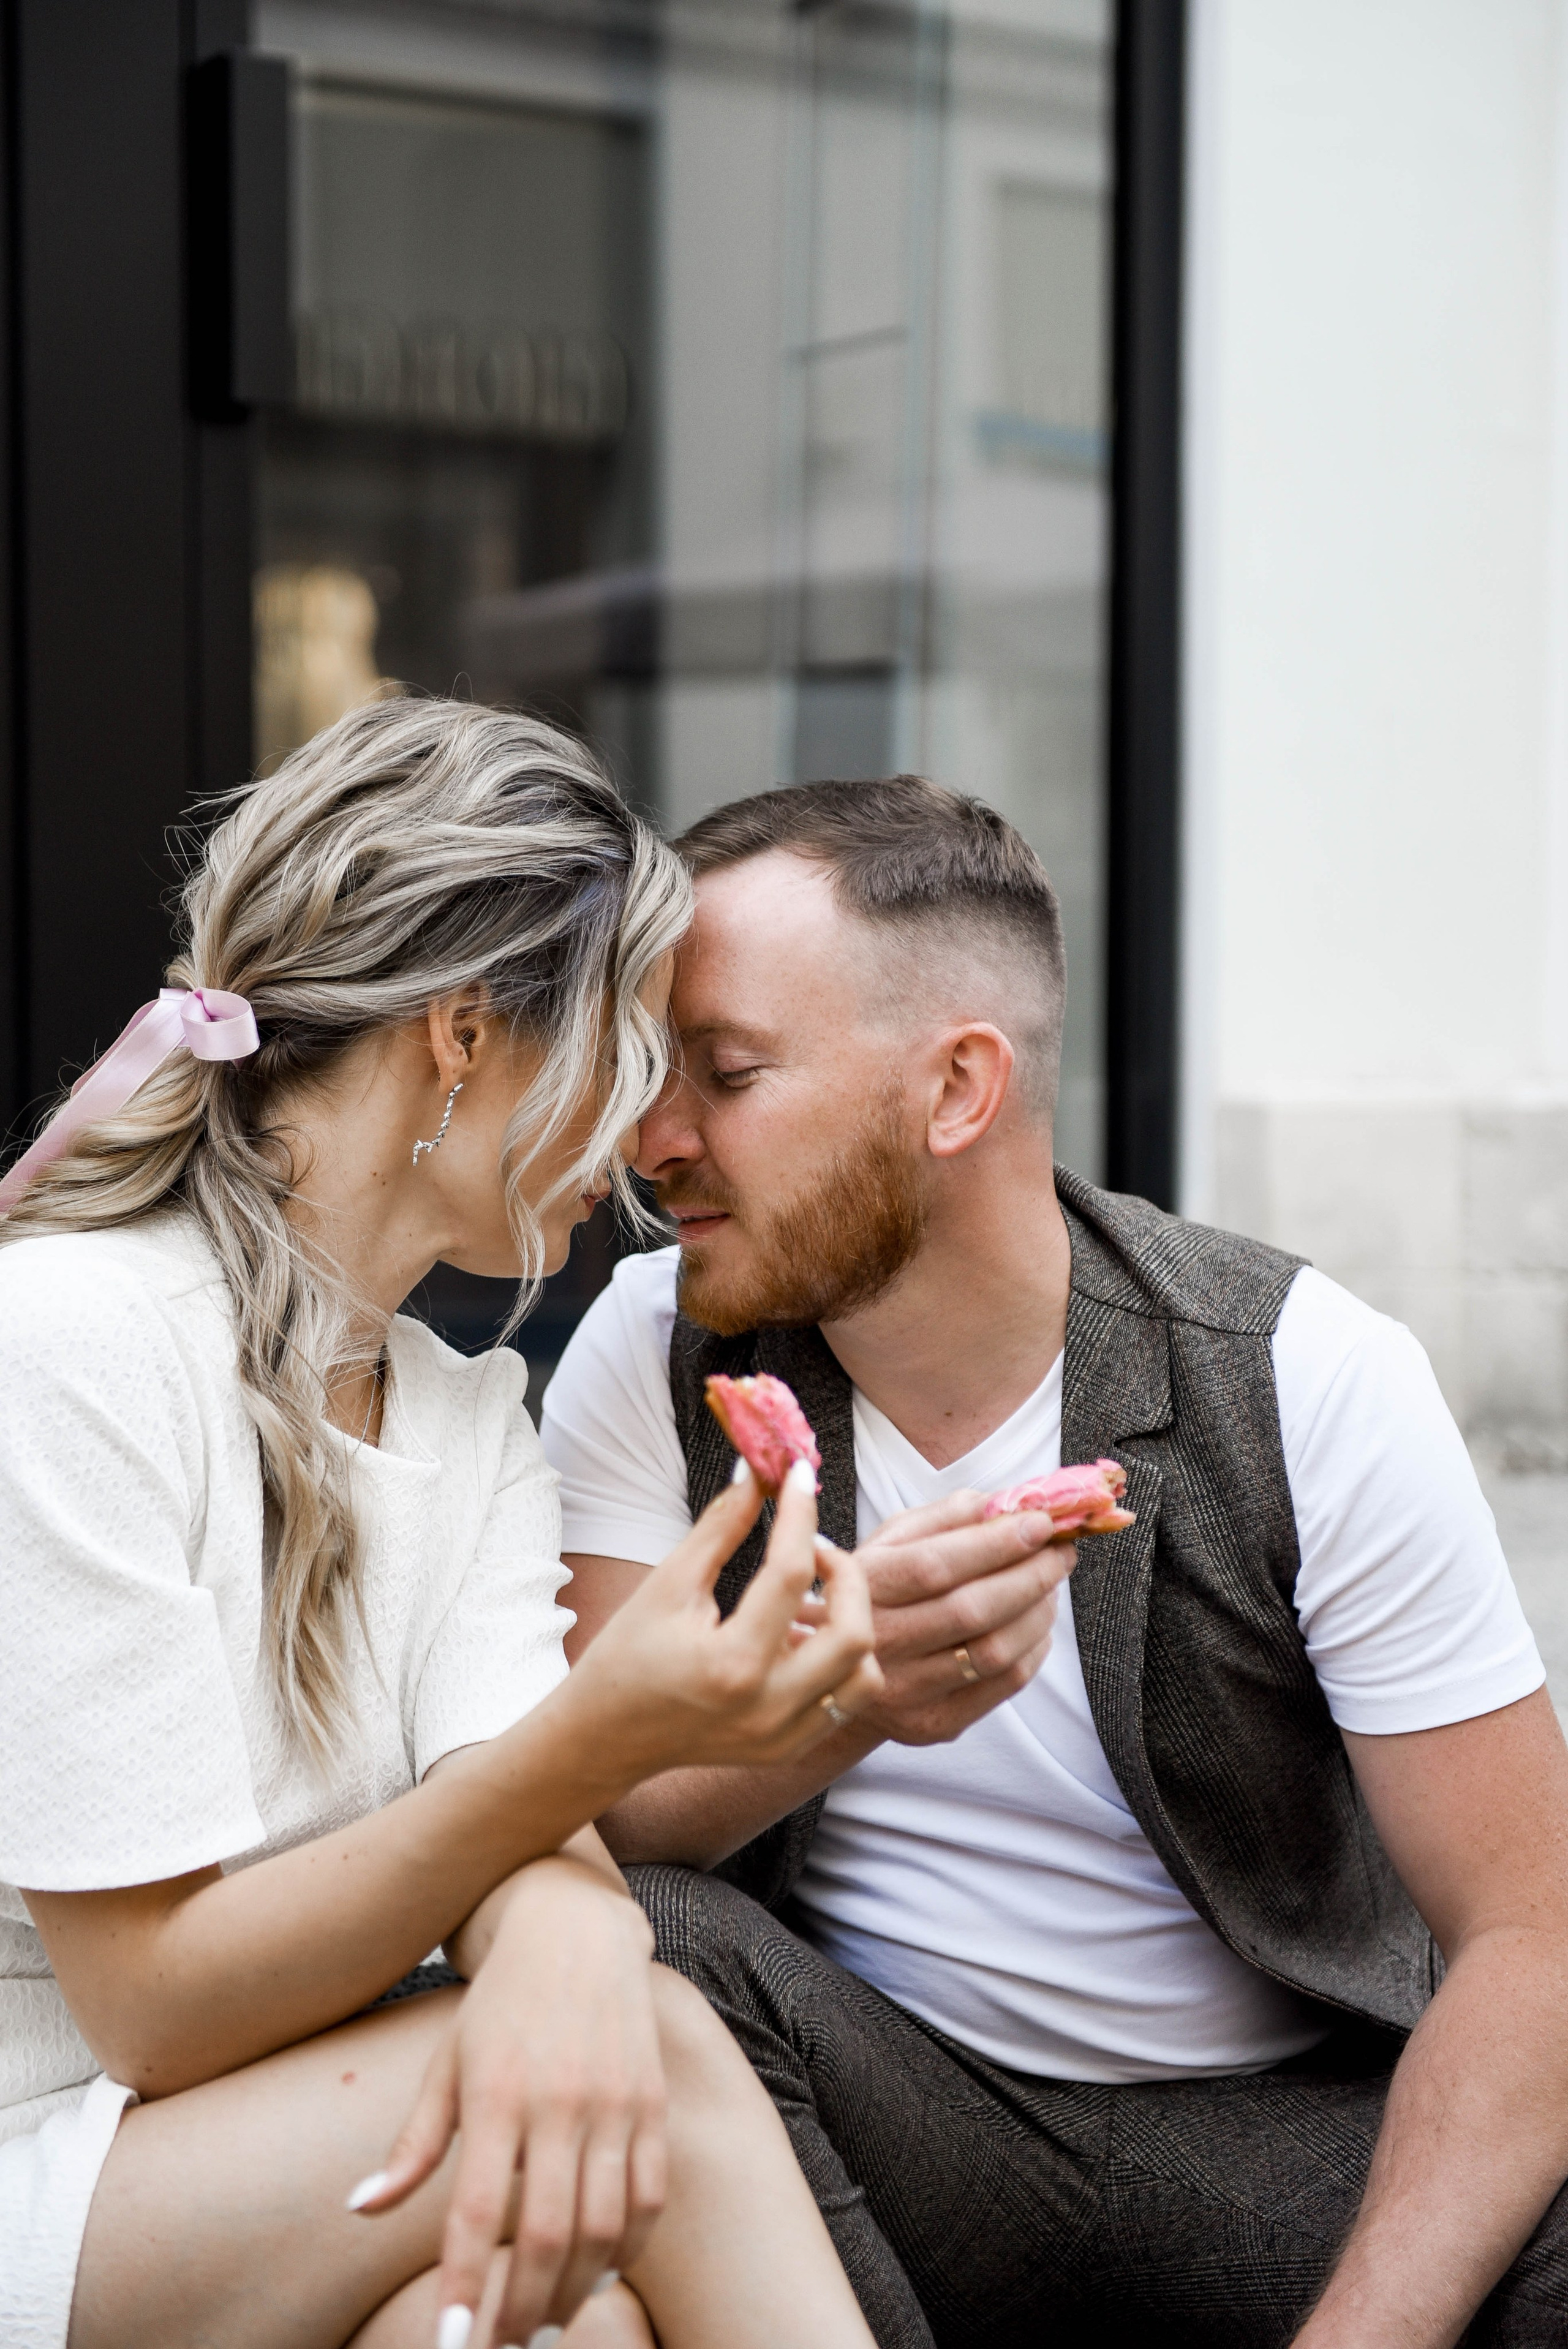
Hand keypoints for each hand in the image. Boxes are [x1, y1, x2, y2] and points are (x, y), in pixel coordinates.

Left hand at [349, 1854, 664, 2343]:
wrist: (576, 1927)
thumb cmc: (500, 2002)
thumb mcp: (446, 2061)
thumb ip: (413, 2143)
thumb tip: (361, 2208)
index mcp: (496, 2095)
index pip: (473, 2213)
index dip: (461, 2287)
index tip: (450, 2344)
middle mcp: (558, 2102)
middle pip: (543, 2237)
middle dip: (521, 2311)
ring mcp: (613, 2103)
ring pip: (601, 2228)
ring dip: (573, 2293)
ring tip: (547, 2325)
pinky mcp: (652, 2102)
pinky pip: (648, 2197)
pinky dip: (626, 2249)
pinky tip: (600, 2274)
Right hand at [571, 1458, 881, 1776]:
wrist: (605, 1737)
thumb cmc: (626, 1656)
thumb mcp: (667, 1584)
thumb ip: (720, 1528)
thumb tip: (756, 1474)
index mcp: (731, 1664)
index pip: (791, 1574)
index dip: (800, 1514)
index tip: (797, 1477)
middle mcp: (767, 1708)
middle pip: (854, 1633)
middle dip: (846, 1576)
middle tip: (814, 1549)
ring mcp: (782, 1737)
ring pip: (864, 1675)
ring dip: (850, 1624)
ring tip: (808, 1600)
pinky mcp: (787, 1750)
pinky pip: (844, 1702)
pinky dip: (838, 1663)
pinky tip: (799, 1638)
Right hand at [815, 1492, 1073, 1746]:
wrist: (840, 1672)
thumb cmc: (877, 1591)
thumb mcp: (892, 1540)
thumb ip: (946, 1517)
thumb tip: (1010, 1505)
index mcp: (862, 1586)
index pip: (935, 1566)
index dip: (995, 1544)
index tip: (1041, 1523)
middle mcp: (877, 1643)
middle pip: (971, 1611)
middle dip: (1031, 1575)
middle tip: (1061, 1551)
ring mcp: (904, 1691)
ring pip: (995, 1652)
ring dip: (1039, 1611)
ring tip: (1050, 1584)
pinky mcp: (933, 1723)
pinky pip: (1004, 1685)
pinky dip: (1035, 1647)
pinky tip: (1037, 1623)